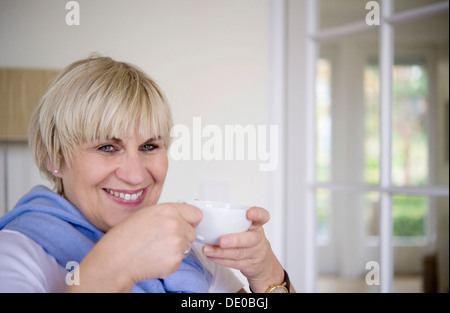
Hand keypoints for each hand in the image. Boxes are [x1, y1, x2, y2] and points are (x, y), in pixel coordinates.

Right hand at [67, 202, 201, 291]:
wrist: (115, 260)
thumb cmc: (124, 238)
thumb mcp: (145, 214)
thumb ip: (167, 214)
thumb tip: (181, 217)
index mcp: (168, 210)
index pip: (196, 214)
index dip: (190, 221)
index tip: (185, 225)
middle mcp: (175, 224)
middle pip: (192, 232)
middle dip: (182, 237)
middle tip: (162, 241)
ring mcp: (177, 243)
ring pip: (186, 247)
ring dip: (175, 250)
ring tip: (155, 250)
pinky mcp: (176, 260)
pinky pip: (179, 261)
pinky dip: (169, 263)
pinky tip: (154, 259)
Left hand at [201, 206, 287, 292]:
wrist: (261, 262)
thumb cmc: (245, 237)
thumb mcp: (243, 225)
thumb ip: (227, 216)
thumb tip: (197, 202)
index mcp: (257, 225)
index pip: (263, 216)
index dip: (257, 214)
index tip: (249, 212)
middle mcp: (258, 238)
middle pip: (250, 239)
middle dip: (235, 240)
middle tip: (221, 241)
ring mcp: (255, 253)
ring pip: (239, 253)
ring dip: (221, 252)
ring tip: (207, 249)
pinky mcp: (249, 265)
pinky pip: (234, 263)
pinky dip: (220, 260)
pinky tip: (210, 256)